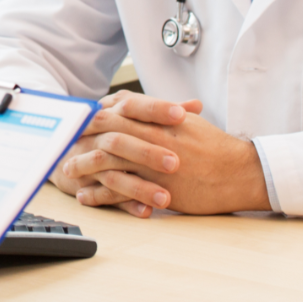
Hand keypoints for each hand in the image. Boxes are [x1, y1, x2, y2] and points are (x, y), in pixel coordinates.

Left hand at [53, 91, 269, 216]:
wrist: (239, 173)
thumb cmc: (215, 148)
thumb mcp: (186, 122)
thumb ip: (158, 112)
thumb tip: (131, 104)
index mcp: (159, 119)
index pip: (117, 110)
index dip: (94, 114)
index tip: (77, 119)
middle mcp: (152, 137)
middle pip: (106, 131)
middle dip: (81, 136)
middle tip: (63, 142)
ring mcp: (153, 163)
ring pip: (108, 161)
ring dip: (83, 165)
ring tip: (67, 171)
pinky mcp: (156, 188)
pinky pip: (120, 191)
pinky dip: (99, 194)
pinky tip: (86, 197)